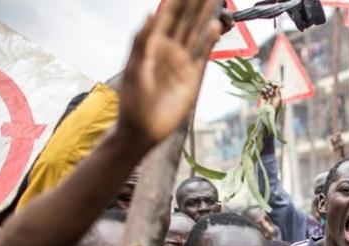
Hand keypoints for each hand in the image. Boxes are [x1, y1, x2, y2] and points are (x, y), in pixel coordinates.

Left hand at [117, 0, 221, 145]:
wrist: (143, 129)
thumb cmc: (133, 101)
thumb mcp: (133, 68)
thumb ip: (142, 40)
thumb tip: (150, 12)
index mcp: (151, 43)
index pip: (167, 15)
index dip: (178, 0)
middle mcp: (168, 48)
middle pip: (185, 20)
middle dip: (195, 3)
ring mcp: (182, 61)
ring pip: (196, 33)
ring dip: (205, 16)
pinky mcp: (193, 76)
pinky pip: (203, 53)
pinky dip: (209, 40)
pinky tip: (215, 27)